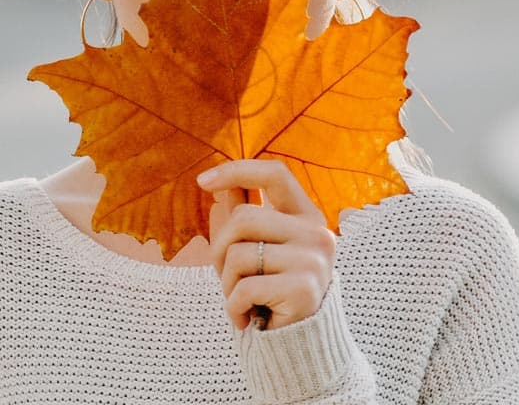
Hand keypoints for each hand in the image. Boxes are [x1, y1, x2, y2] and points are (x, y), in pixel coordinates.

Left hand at [197, 159, 335, 330]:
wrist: (298, 348)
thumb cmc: (272, 291)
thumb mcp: (259, 248)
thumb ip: (246, 214)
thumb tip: (223, 182)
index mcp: (308, 216)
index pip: (275, 174)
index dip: (238, 170)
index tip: (202, 181)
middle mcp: (317, 233)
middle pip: (244, 218)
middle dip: (221, 248)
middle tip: (228, 277)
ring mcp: (314, 261)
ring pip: (239, 254)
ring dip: (227, 283)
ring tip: (243, 300)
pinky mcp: (304, 291)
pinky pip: (245, 288)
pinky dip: (233, 307)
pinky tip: (247, 319)